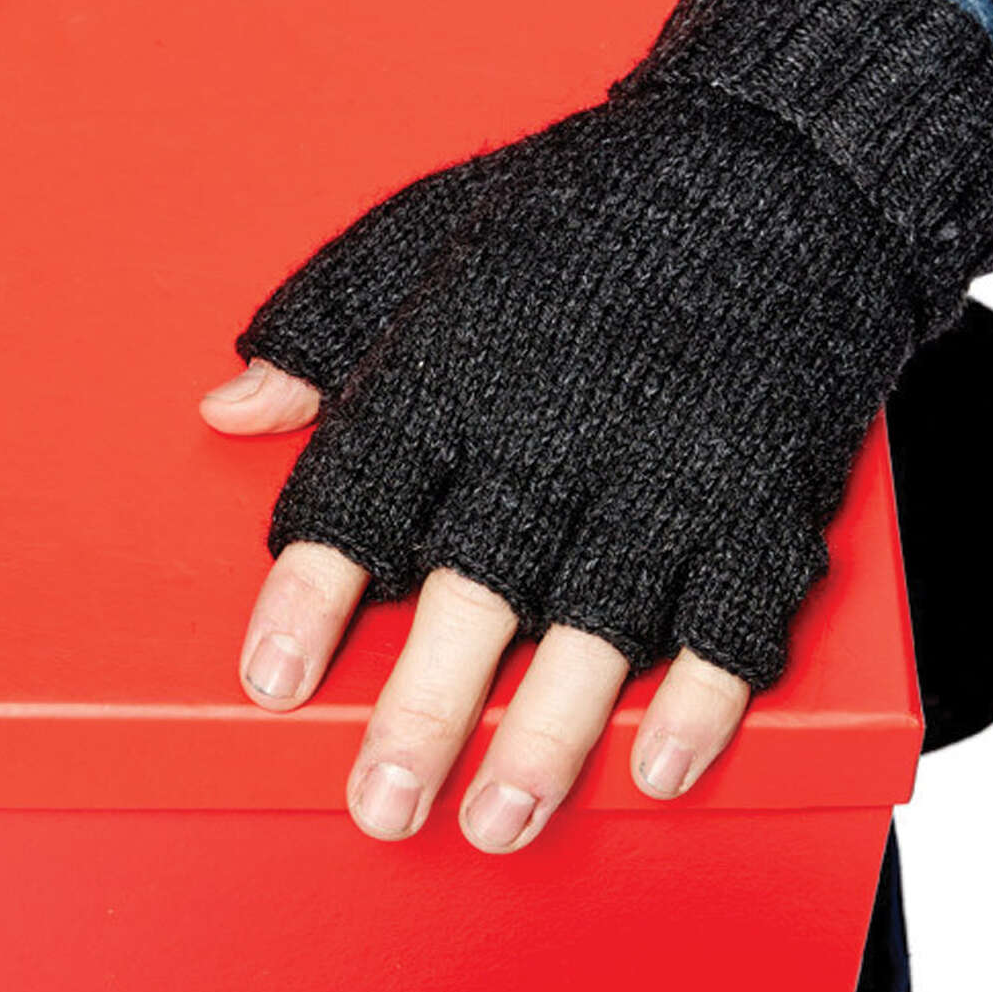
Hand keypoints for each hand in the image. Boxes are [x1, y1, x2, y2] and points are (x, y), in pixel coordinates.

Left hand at [200, 0, 992, 848]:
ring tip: (497, 824)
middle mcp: (552, 427)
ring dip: (549, 737)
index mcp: (452, 367)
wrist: (765, 168)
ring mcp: (665, 465)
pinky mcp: (762, 490)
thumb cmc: (570, 213)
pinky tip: (658, 766)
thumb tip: (227, 408)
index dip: (309, 598)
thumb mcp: (418, 237)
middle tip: (379, 806)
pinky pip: (737, 615)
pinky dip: (704, 699)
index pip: (361, 499)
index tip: (269, 679)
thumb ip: (322, 329)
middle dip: (425, 709)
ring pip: (600, 627)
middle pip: (475, 589)